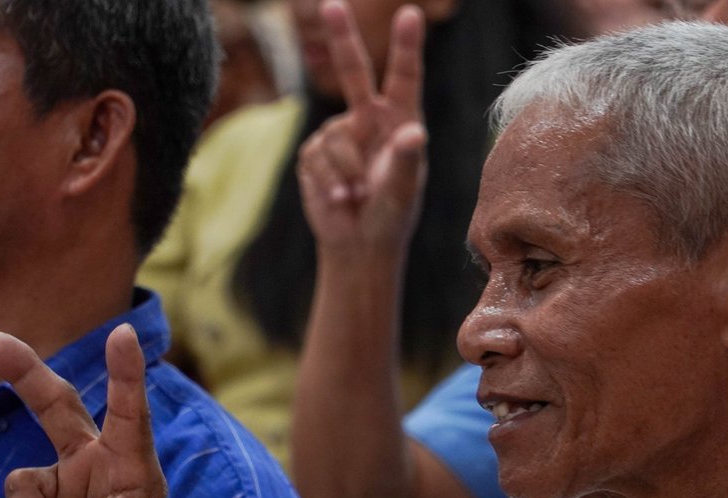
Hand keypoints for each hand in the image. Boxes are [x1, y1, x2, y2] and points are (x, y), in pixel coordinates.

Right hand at [297, 0, 427, 252]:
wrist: (359, 245)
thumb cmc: (390, 216)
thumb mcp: (403, 191)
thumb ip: (407, 161)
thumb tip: (413, 133)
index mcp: (400, 122)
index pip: (403, 79)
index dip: (406, 47)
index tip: (410, 14)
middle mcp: (369, 120)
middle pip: (353, 72)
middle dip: (340, 37)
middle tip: (331, 3)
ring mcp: (339, 135)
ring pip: (335, 137)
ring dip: (348, 172)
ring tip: (357, 195)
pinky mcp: (314, 154)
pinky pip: (316, 157)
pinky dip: (330, 182)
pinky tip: (340, 198)